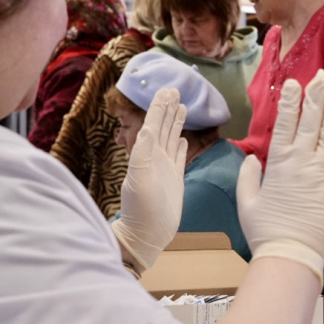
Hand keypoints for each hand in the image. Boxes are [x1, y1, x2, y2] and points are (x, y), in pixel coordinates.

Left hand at [111, 88, 187, 270]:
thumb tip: (149, 129)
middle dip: (168, 108)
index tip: (167, 91)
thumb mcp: (138, 179)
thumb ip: (143, 154)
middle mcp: (156, 158)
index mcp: (146, 154)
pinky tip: (184, 139)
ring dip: (176, 122)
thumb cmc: (141, 209)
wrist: (147, 233)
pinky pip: (179, 157)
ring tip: (182, 107)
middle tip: (175, 91)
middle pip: (163, 127)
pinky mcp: (174, 179)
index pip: (154, 124)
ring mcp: (165, 168)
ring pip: (172, 138)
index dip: (160, 107)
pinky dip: (181, 145)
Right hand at [236, 70, 323, 285]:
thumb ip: (248, 177)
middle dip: (315, 95)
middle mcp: (301, 162)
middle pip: (310, 121)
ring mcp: (322, 174)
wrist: (290, 256)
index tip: (294, 83)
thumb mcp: (247, 203)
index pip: (284, 123)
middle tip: (321, 76)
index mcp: (277, 163)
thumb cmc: (265, 233)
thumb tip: (251, 158)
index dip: (290, 101)